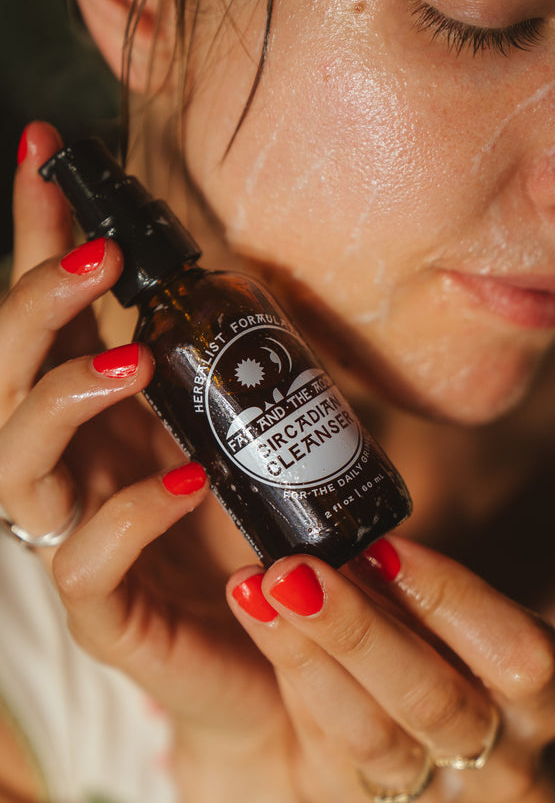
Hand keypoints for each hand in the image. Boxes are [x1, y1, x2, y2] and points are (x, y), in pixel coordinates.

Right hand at [0, 123, 283, 745]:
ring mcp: (75, 538)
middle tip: (93, 255)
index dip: (35, 235)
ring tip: (133, 362)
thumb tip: (243, 274)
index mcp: (97, 416)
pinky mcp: (104, 614)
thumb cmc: (255, 530)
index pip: (47, 315)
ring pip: (16, 465)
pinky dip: (128, 517)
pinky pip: (84, 564)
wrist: (279, 651)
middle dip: (34, 305)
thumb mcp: (244, 426)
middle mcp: (72, 467)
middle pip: (7, 377)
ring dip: (63, 398)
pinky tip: (183, 483)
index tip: (46, 151)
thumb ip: (226, 364)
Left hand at [227, 536, 554, 802]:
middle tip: (294, 568)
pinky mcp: (355, 796)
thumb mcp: (458, 610)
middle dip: (359, 629)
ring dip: (307, 656)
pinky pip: (322, 752)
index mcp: (536, 698)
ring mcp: (427, 787)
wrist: (423, 730)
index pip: (516, 655)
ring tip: (255, 589)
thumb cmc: (447, 644)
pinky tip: (259, 620)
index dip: (448, 597)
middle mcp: (492, 751)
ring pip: (369, 736)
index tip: (380, 546)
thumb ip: (417, 570)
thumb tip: (361, 487)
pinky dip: (290, 681)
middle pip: (434, 701)